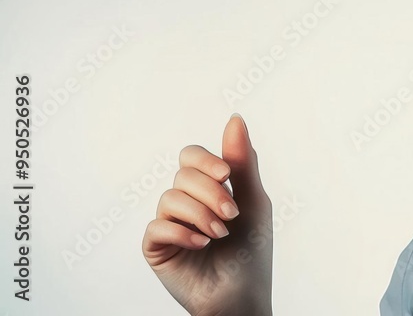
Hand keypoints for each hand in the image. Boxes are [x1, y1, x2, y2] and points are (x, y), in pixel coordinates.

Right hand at [141, 114, 272, 315]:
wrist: (242, 296)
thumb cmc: (251, 251)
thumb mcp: (253, 201)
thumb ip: (243, 162)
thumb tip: (235, 118)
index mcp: (208, 188)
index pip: (192, 156)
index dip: (207, 160)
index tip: (227, 175)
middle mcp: (185, 202)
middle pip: (182, 173)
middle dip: (210, 191)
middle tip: (231, 215)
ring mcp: (169, 224)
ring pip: (170, 197)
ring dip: (201, 214)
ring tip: (220, 234)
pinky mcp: (156, 247)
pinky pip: (156, 226)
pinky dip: (183, 233)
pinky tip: (202, 245)